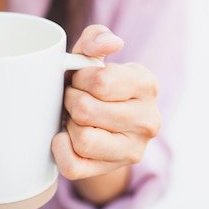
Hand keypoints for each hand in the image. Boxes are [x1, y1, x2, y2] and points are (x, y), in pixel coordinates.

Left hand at [51, 25, 160, 203]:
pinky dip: (60, 150)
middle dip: (71, 101)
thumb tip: (111, 43)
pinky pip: (73, 166)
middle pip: (86, 111)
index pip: (99, 81)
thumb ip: (96, 39)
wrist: (98, 121)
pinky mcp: (112, 170)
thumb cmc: (92, 83)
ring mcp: (133, 150)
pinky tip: (66, 138)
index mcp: (147, 84)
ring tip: (74, 118)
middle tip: (74, 99)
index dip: (79, 79)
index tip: (80, 80)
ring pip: (82, 140)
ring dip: (69, 125)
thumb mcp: (92, 56)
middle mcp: (148, 120)